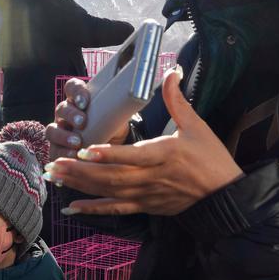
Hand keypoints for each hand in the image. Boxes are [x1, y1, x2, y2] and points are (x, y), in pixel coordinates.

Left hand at [45, 69, 242, 215]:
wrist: (224, 195)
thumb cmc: (211, 158)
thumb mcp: (196, 125)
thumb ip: (177, 99)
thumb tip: (170, 70)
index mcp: (164, 154)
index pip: (132, 155)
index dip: (108, 154)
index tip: (85, 148)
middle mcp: (151, 177)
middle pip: (112, 176)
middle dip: (80, 170)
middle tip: (54, 163)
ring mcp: (146, 195)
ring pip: (108, 192)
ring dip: (80, 185)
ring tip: (55, 176)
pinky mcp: (144, 206)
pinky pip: (115, 210)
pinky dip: (92, 209)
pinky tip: (71, 208)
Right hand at [45, 79, 128, 159]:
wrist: (112, 152)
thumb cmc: (112, 129)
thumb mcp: (117, 116)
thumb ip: (117, 108)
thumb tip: (130, 99)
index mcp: (79, 101)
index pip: (72, 88)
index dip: (76, 92)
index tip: (85, 101)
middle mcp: (66, 115)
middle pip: (61, 109)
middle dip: (71, 115)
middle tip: (82, 122)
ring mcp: (59, 133)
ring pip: (52, 130)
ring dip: (63, 135)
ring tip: (77, 142)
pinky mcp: (57, 150)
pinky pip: (54, 150)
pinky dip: (63, 153)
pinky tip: (74, 156)